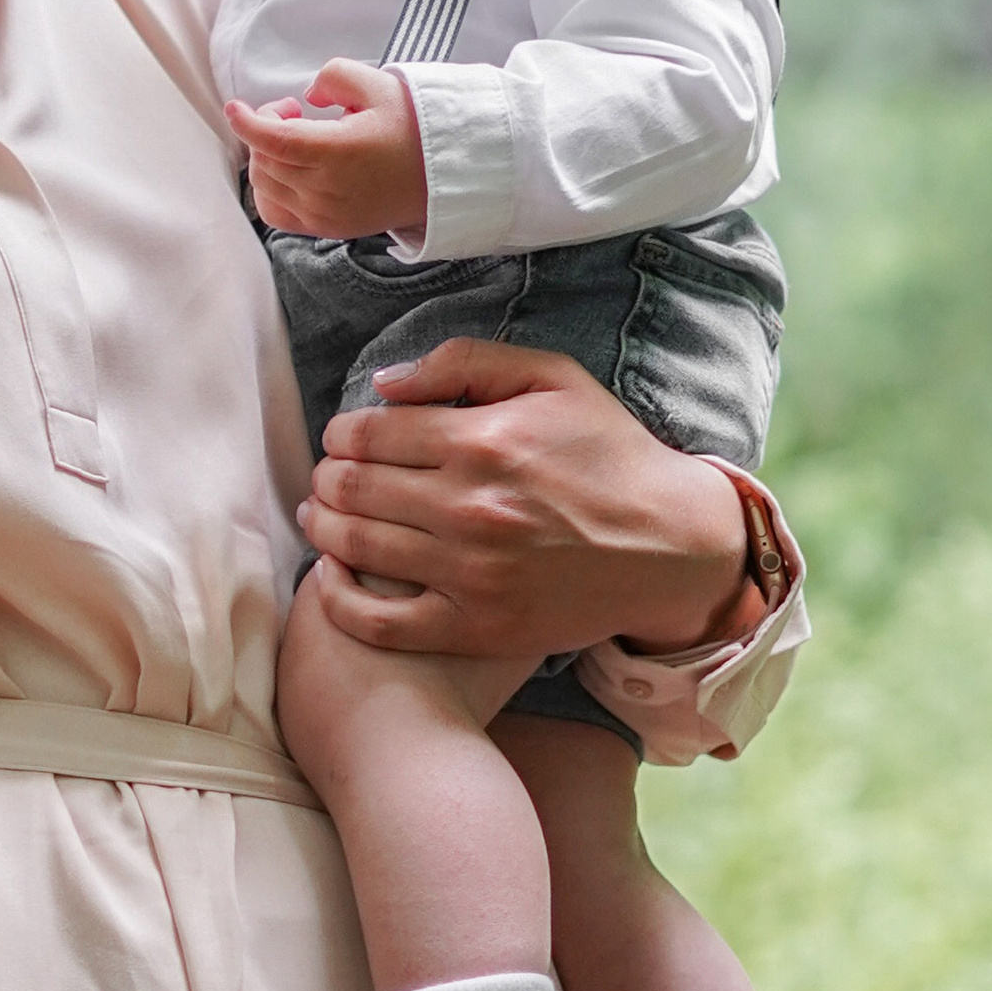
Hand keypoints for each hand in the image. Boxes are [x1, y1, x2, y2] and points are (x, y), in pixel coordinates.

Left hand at [228, 59, 426, 239]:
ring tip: (296, 138)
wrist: (445, 177)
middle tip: (292, 111)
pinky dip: (270, 189)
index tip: (235, 107)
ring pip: (265, 186)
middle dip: (264, 129)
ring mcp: (325, 214)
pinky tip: (291, 168)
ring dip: (267, 157)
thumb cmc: (414, 128)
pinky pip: (277, 213)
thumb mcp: (379, 85)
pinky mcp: (328, 228)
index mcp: (338, 153)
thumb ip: (334, 77)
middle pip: (265, 160)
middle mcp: (327, 189)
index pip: (273, 141)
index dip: (247, 122)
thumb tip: (308, 95)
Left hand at [297, 340, 753, 664]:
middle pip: (351, 488)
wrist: (669, 546)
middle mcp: (468, 507)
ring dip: (322, 527)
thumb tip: (385, 383)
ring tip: (321, 517)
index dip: (341, 433)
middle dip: (327, 478)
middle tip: (330, 477)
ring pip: (354, 548)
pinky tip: (332, 578)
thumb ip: (464, 362)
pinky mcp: (476, 628)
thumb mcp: (552, 378)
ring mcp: (470, 574)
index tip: (344, 437)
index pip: (367, 433)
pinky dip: (338, 600)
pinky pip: (380, 623)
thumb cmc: (608, 454)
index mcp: (482, 440)